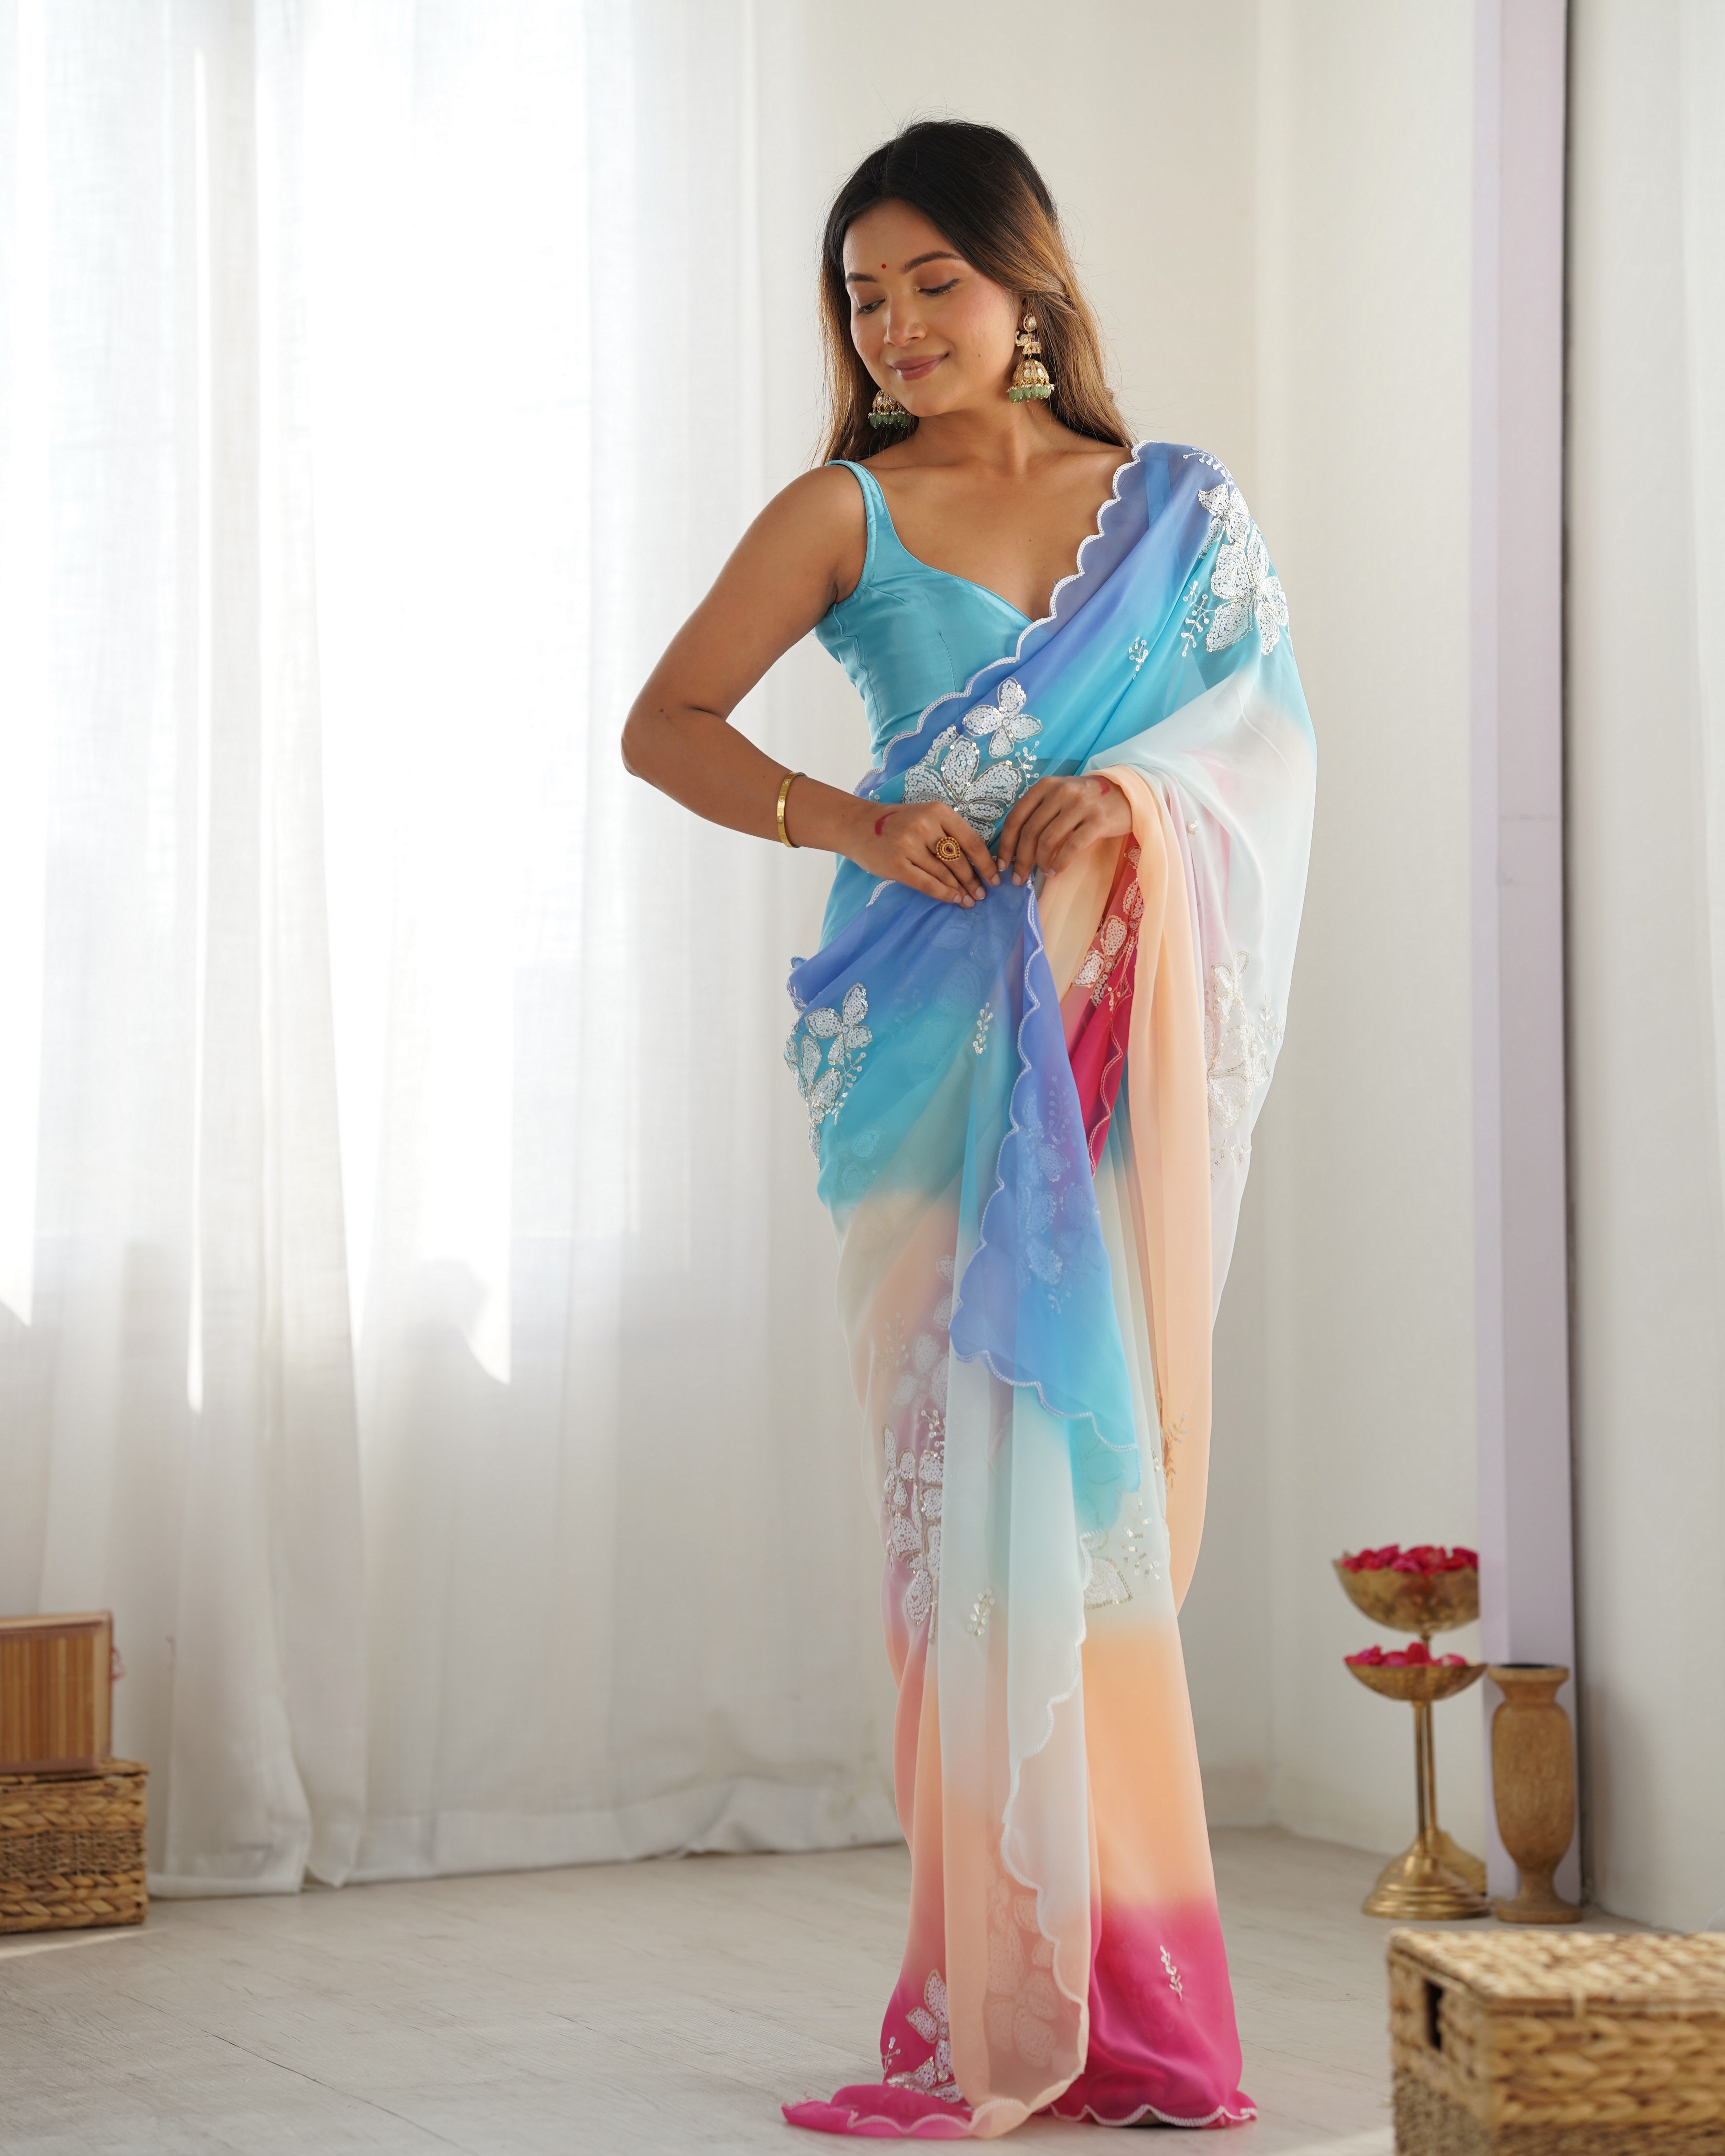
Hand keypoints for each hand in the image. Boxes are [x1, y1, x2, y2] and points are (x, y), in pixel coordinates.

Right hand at [850, 800, 1001, 906]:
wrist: (857, 826)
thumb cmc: (896, 823)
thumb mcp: (925, 817)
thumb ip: (948, 833)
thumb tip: (977, 863)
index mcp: (937, 811)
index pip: (971, 840)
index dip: (986, 862)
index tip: (995, 877)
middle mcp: (924, 826)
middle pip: (959, 860)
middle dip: (974, 881)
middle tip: (982, 894)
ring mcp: (909, 845)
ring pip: (944, 874)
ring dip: (960, 890)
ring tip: (969, 900)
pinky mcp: (896, 864)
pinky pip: (927, 884)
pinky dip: (943, 894)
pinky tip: (953, 899)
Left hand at [993, 774, 1131, 884]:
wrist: (1126, 793)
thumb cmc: (1087, 799)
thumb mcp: (1060, 796)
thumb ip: (1039, 812)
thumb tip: (1015, 845)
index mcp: (1046, 786)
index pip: (1016, 817)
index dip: (1006, 844)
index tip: (1002, 863)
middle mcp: (1061, 792)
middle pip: (1030, 832)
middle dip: (1020, 859)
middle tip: (1017, 877)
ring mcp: (1080, 805)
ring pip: (1048, 840)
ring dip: (1040, 862)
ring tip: (1042, 871)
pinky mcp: (1098, 820)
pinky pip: (1071, 847)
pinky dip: (1060, 863)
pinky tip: (1056, 870)